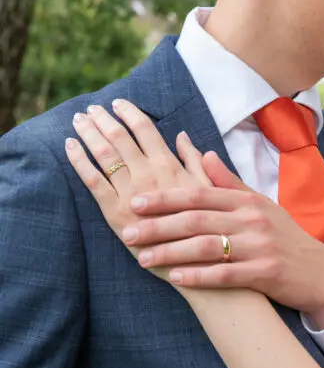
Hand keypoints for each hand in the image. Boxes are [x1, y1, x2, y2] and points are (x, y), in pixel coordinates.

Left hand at [65, 100, 211, 272]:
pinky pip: (92, 181)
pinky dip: (79, 161)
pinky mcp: (115, 214)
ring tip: (78, 120)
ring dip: (88, 133)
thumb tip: (184, 137)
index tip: (118, 103)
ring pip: (104, 154)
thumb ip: (195, 162)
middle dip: (103, 119)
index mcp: (171, 166)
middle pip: (120, 137)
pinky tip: (70, 147)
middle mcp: (148, 175)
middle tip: (91, 108)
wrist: (196, 264)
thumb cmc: (209, 229)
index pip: (146, 130)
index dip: (130, 113)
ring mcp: (130, 193)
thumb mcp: (210, 191)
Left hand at [123, 152, 323, 322]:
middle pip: (196, 219)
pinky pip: (225, 275)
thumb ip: (229, 182)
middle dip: (158, 226)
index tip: (137, 201)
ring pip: (206, 247)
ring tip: (143, 259)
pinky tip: (176, 279)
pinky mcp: (264, 273)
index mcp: (246, 200)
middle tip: (128, 232)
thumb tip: (204, 153)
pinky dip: (199, 277)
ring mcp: (259, 246)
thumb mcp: (260, 204)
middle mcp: (252, 220)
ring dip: (171, 253)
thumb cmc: (284, 236)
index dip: (166, 197)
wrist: (319, 271)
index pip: (199, 193)